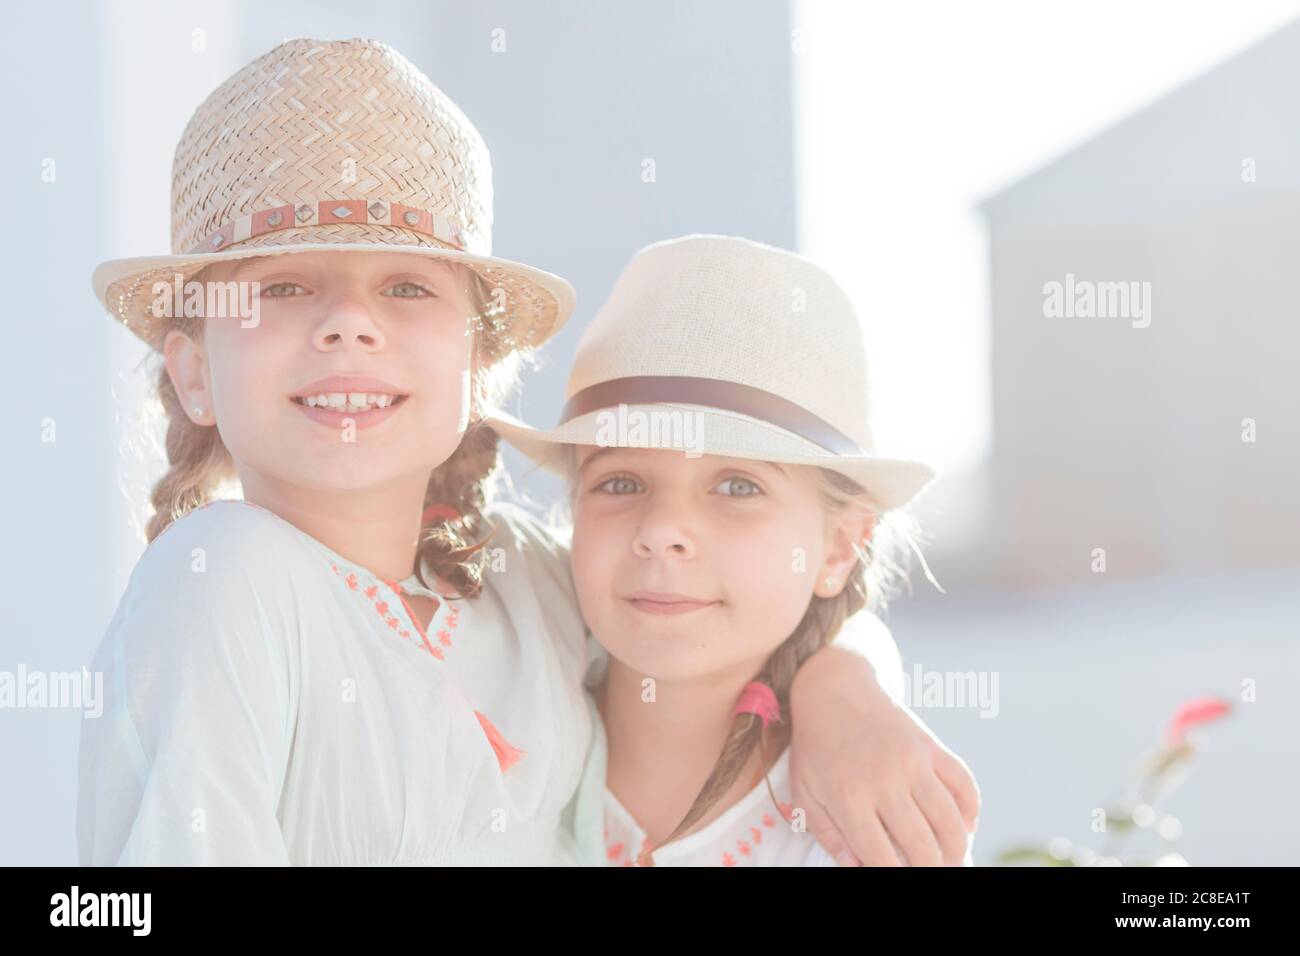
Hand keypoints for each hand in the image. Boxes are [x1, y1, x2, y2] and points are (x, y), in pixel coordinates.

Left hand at [789, 636, 979, 865]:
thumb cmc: (815, 747)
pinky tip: (966, 828)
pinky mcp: (931, 746)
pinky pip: (964, 783)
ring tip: (952, 861)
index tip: (898, 877)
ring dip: (956, 849)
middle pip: (922, 845)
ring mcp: (913, 762)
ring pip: (950, 820)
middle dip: (931, 869)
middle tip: (931, 872)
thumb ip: (827, 834)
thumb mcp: (804, 791)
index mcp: (849, 796)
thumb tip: (855, 866)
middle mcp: (885, 781)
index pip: (881, 856)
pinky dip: (972, 810)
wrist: (834, 689)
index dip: (894, 875)